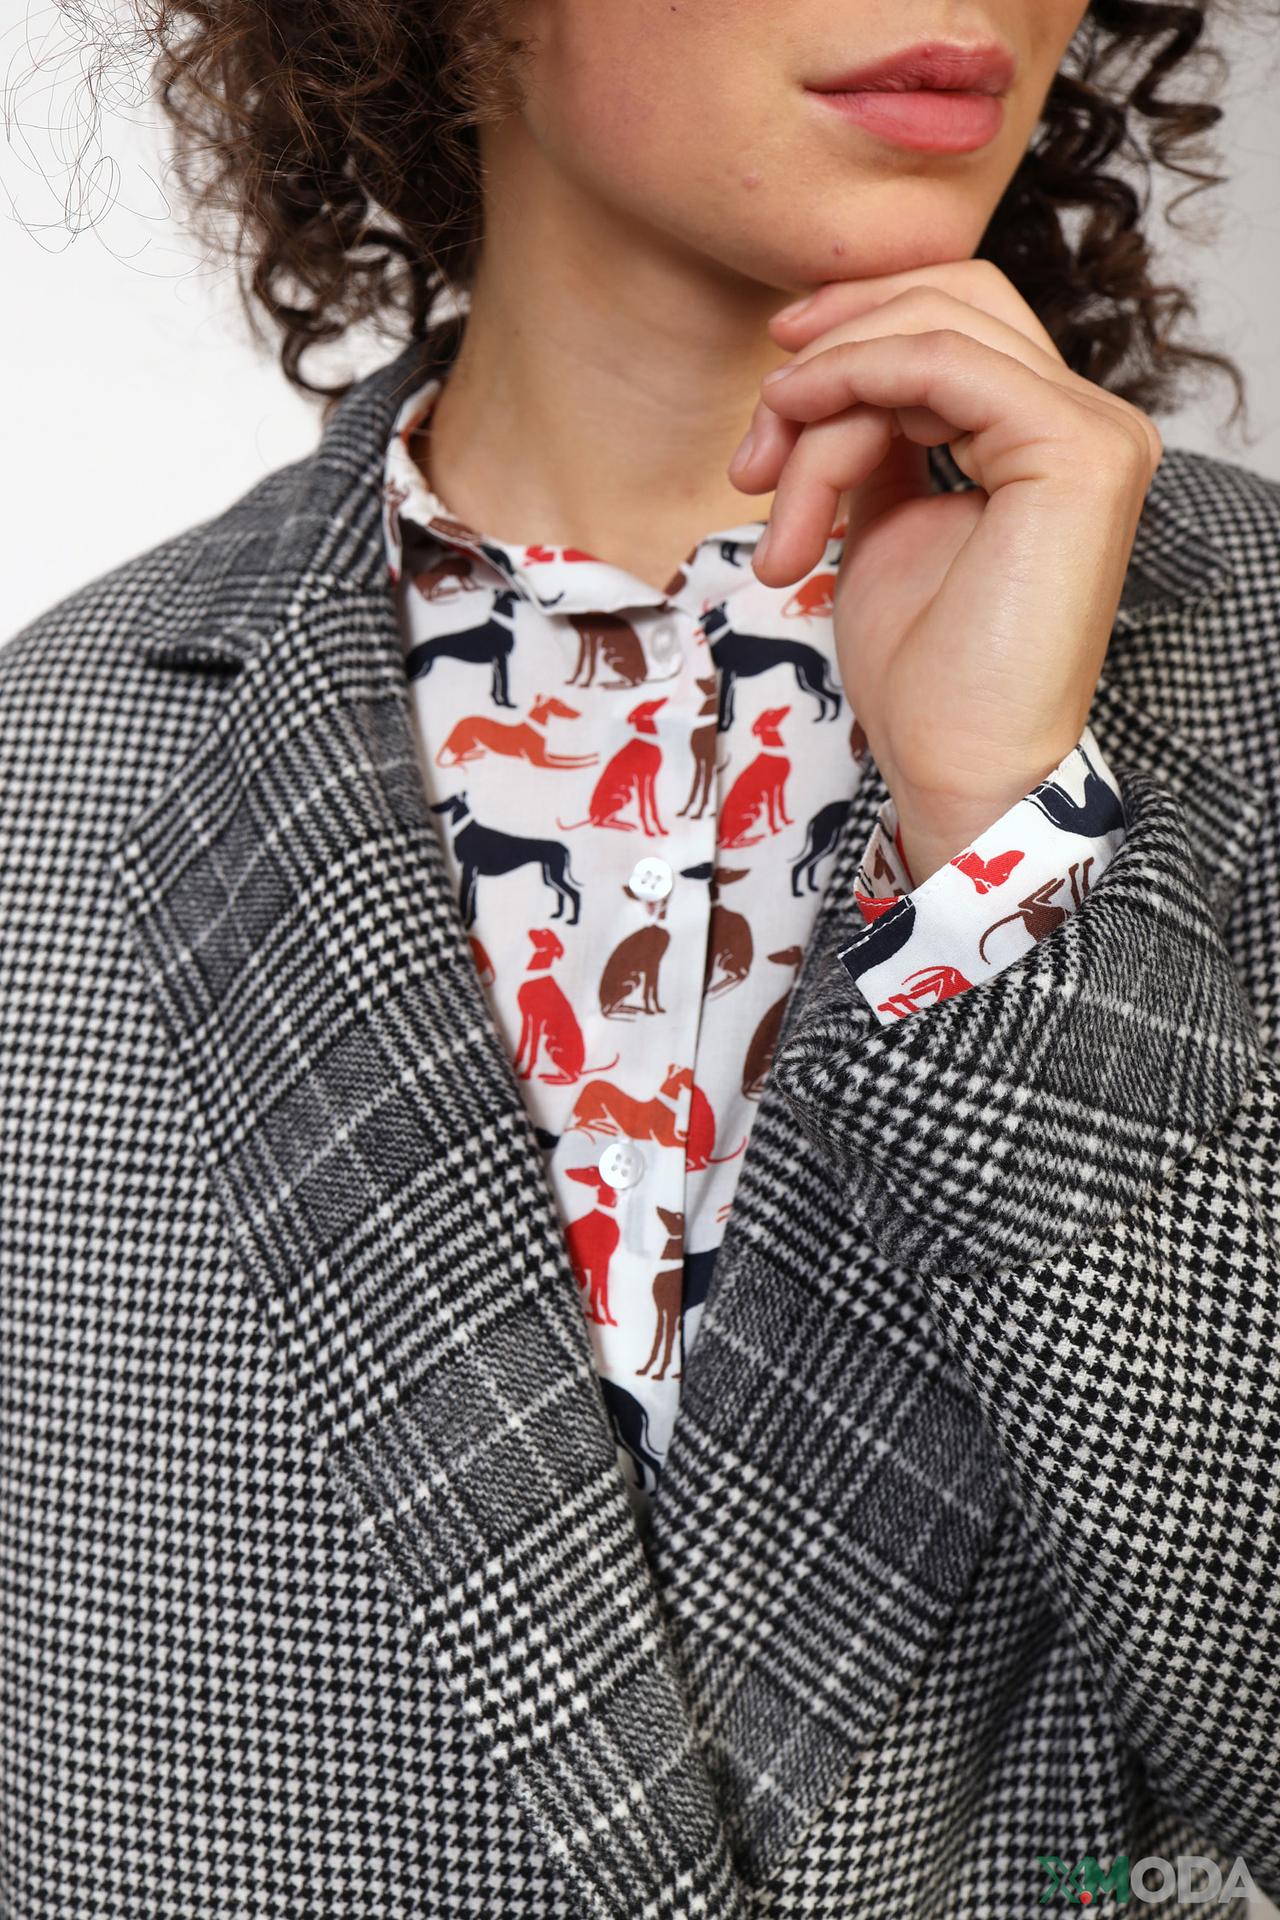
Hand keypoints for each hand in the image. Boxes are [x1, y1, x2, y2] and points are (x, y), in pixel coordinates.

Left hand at [728, 260, 1162, 883]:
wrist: (956, 767)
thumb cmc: (924, 675)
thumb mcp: (884, 524)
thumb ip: (877, 442)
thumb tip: (824, 376)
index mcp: (1050, 438)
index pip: (956, 320)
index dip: (852, 330)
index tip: (771, 388)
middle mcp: (1087, 422)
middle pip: (948, 300)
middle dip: (829, 356)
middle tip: (754, 453)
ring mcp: (1092, 432)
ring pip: (931, 330)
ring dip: (822, 398)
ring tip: (765, 491)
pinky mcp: (1075, 452)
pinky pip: (939, 363)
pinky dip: (850, 386)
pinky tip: (794, 445)